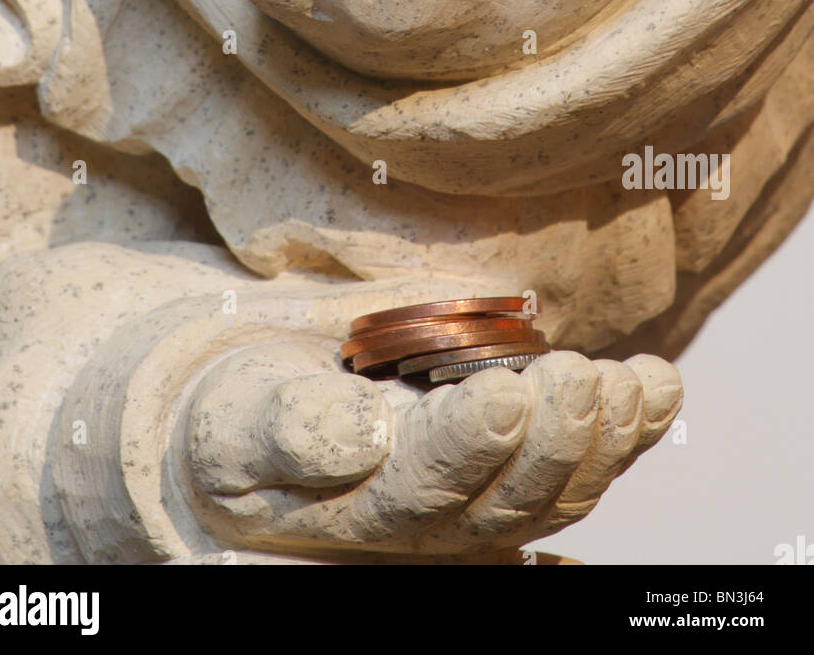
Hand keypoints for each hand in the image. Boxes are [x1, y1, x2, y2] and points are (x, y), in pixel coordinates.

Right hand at [184, 335, 681, 558]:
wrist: (258, 418)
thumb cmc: (241, 415)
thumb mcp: (236, 420)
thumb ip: (289, 428)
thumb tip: (357, 432)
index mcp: (360, 507)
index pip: (423, 487)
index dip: (469, 446)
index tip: (505, 393)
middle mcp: (430, 516)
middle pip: (508, 500)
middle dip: (553, 439)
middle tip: (579, 376)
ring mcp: (480, 498)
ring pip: (556, 492)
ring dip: (601, 439)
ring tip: (629, 382)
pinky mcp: (514, 466)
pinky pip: (581, 465)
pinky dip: (626, 430)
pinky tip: (657, 389)